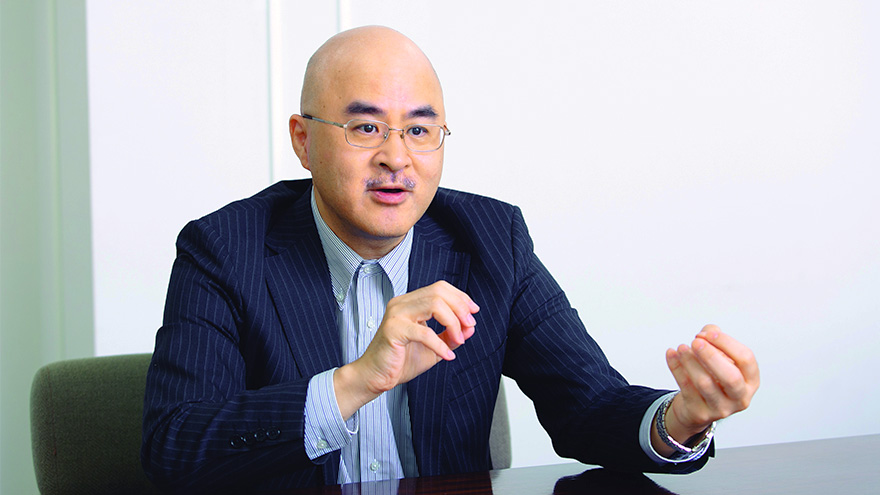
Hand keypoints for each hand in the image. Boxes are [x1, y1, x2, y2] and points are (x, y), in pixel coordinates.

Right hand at [333, 281, 478, 418]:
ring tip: (459, 340)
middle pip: (439, 292)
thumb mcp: (434, 347)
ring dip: (453, 323)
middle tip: (469, 326)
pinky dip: (440, 344)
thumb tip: (471, 326)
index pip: (440, 288)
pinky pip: (424, 332)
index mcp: (411, 303)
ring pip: (434, 304)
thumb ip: (451, 336)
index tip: (473, 312)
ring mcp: (396, 314)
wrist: (375, 376)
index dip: (461, 297)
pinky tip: (447, 355)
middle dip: (460, 308)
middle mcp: (402, 303)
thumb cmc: (400, 361)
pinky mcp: (393, 330)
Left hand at [657, 325, 759, 450]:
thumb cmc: (713, 377)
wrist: (697, 406)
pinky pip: (686, 388)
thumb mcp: (720, 358)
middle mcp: (740, 397)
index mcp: (751, 381)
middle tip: (696, 341)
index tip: (709, 334)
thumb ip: (715, 340)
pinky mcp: (700, 412)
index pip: (746, 359)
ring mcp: (721, 408)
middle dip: (711, 356)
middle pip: (730, 377)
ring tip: (682, 348)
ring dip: (691, 362)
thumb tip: (707, 332)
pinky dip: (677, 368)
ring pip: (705, 384)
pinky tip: (671, 354)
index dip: (727, 343)